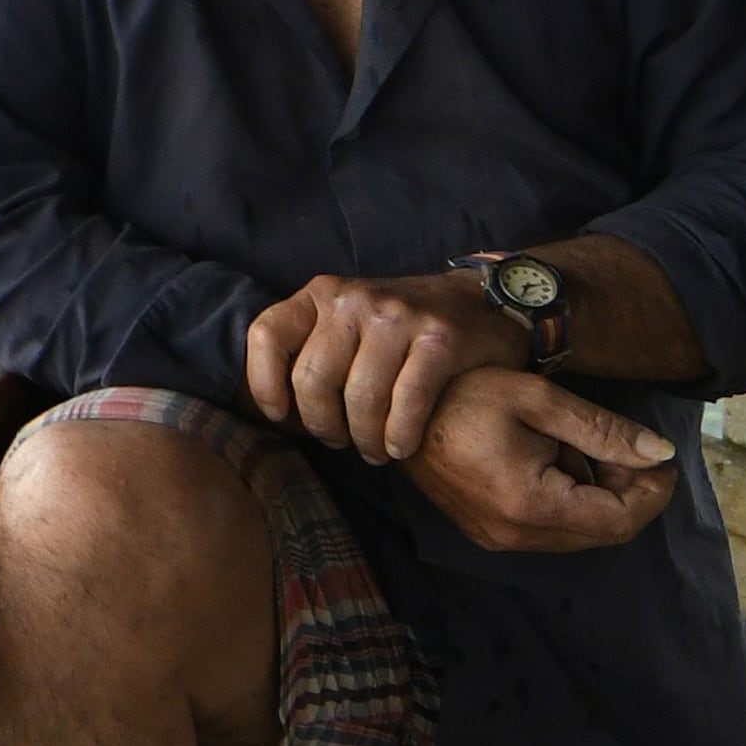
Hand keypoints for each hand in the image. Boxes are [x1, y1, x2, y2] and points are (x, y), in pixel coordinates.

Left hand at [244, 268, 512, 462]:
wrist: (481, 303)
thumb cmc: (402, 329)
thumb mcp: (349, 322)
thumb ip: (312, 350)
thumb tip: (275, 410)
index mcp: (323, 294)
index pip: (267, 334)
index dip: (264, 384)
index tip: (281, 417)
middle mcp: (354, 300)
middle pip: (313, 380)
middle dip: (323, 425)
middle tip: (341, 441)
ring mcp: (397, 317)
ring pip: (361, 399)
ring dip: (366, 440)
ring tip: (375, 450)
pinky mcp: (439, 340)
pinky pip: (406, 404)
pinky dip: (400, 436)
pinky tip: (402, 447)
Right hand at [405, 369, 679, 553]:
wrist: (398, 406)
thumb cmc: (466, 392)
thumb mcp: (540, 399)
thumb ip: (603, 430)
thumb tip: (662, 454)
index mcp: (530, 502)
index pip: (618, 520)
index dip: (651, 493)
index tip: (662, 460)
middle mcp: (514, 534)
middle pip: (601, 533)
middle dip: (628, 494)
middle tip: (629, 451)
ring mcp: (497, 539)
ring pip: (577, 534)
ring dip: (597, 497)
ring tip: (582, 447)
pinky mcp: (487, 533)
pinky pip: (549, 530)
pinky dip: (569, 501)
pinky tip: (556, 460)